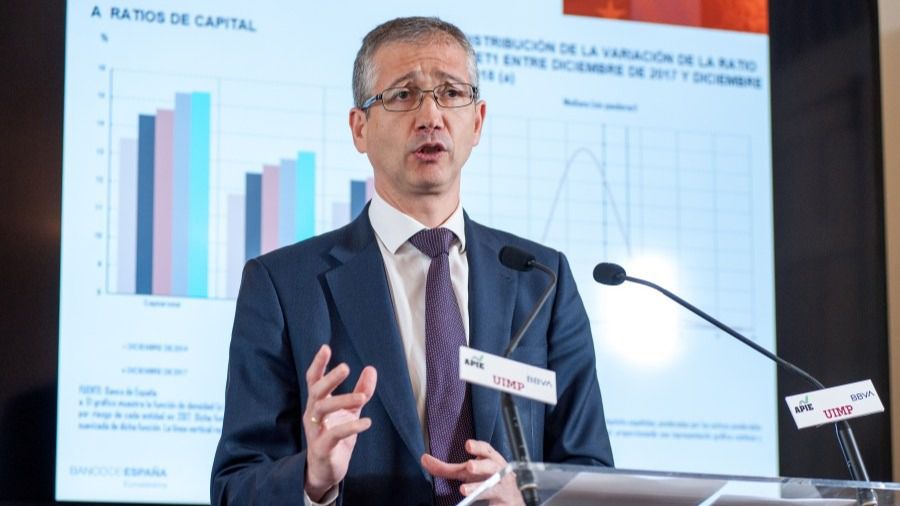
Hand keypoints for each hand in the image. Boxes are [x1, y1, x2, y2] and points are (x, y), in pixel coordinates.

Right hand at [303, 344, 376, 501]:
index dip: (318, 364)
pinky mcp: (322, 448)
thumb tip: (371, 369)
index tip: (325, 347)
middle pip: (316, 391)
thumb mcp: (350, 411)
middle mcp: (312, 414)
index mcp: (317, 403)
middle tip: (346, 367)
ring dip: (342, 401)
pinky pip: (334, 435)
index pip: (313, 380)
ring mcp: (315, 431)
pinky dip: (350, 427)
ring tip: (362, 398)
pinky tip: (366, 423)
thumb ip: (361, 391)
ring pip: (322, 410)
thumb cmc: (336, 437)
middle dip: (330, 379)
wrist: (325, 470)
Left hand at [421, 439, 523, 504]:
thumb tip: (423, 459)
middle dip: (481, 466)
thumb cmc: (484, 479)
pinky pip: (495, 501)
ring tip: (464, 490)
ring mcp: (502, 486)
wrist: (509, 497)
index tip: (468, 445)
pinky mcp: (504, 500)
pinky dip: (486, 502)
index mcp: (490, 459)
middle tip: (469, 466)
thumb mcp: (465, 472)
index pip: (487, 450)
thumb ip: (445, 468)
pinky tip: (474, 500)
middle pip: (491, 466)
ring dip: (479, 488)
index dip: (478, 447)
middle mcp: (498, 470)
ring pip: (493, 486)